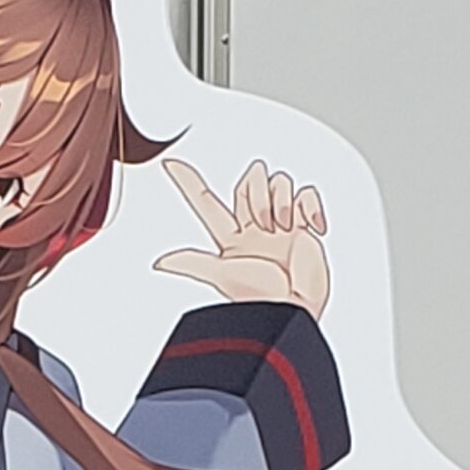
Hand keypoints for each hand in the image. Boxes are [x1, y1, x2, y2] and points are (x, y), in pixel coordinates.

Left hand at [156, 157, 330, 320]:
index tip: (170, 163)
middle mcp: (254, 226)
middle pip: (249, 180)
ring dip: (281, 202)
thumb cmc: (261, 297)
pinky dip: (309, 206)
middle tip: (262, 223)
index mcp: (231, 237)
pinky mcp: (305, 223)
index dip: (187, 182)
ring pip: (278, 181)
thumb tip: (160, 262)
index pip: (204, 203)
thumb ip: (192, 262)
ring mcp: (280, 223)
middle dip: (256, 194)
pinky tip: (308, 226)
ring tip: (284, 230)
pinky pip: (306, 193)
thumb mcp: (222, 275)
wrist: (296, 307)